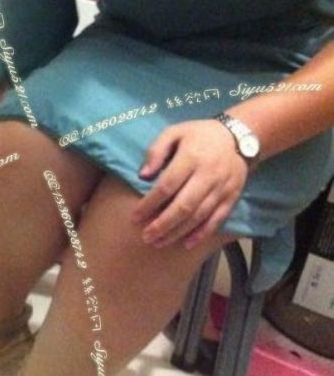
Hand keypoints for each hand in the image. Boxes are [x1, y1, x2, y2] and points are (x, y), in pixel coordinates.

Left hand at [132, 120, 249, 248]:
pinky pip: (217, 220)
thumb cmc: (199, 135)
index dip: (150, 204)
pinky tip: (186, 243)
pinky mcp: (231, 198)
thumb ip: (156, 150)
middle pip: (183, 206)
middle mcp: (207, 176)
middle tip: (145, 236)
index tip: (135, 217)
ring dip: (178, 232)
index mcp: (191, 157)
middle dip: (162, 224)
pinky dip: (202, 233)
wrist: (239, 137)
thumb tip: (142, 175)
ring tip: (159, 242)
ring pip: (198, 216)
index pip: (167, 186)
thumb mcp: (175, 132)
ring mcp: (221, 189)